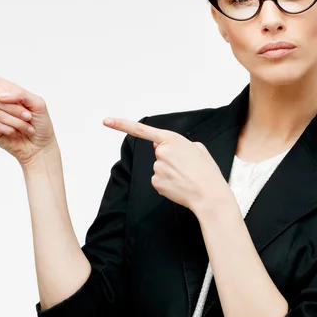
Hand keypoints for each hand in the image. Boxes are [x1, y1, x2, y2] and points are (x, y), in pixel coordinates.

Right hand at [0, 58, 57, 167]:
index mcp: (7, 91)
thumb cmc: (41, 123)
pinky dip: (8, 129)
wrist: (41, 146)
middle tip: (28, 116)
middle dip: (15, 109)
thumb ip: (20, 94)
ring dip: (16, 121)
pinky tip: (15, 133)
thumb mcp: (38, 103)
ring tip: (26, 127)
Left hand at [103, 116, 230, 213]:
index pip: (143, 130)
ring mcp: (157, 168)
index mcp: (173, 139)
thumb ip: (179, 144)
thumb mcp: (198, 148)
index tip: (106, 121)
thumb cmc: (207, 172)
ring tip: (185, 177)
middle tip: (186, 167)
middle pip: (158, 153)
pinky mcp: (156, 183)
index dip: (122, 125)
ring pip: (159, 168)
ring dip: (170, 172)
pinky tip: (179, 186)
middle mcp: (162, 152)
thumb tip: (163, 146)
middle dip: (169, 159)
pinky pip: (158, 181)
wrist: (210, 195)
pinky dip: (167, 184)